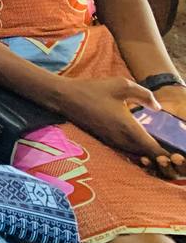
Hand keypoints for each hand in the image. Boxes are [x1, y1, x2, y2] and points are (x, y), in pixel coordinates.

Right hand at [57, 77, 181, 177]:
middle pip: (146, 155)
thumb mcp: (122, 84)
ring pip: (136, 154)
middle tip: (174, 157)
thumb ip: (144, 94)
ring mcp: (112, 140)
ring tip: (161, 153)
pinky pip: (127, 150)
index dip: (166, 155)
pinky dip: (138, 151)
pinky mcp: (106, 139)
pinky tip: (142, 145)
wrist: (66, 98)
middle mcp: (121, 138)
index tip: (177, 156)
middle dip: (160, 158)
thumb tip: (157, 108)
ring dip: (149, 155)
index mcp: (128, 127)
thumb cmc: (94, 90)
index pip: (152, 148)